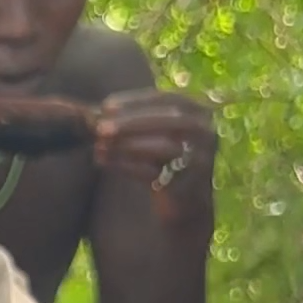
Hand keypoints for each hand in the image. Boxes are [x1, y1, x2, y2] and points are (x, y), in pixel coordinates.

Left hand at [95, 90, 216, 205]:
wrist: (186, 204)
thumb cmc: (165, 162)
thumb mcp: (157, 134)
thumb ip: (136, 120)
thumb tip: (96, 111)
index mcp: (200, 113)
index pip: (168, 99)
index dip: (136, 101)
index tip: (106, 106)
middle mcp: (206, 132)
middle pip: (169, 119)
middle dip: (131, 122)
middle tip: (100, 128)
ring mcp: (201, 158)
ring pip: (163, 146)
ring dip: (126, 145)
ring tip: (98, 146)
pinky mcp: (188, 184)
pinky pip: (154, 172)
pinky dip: (126, 166)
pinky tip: (105, 162)